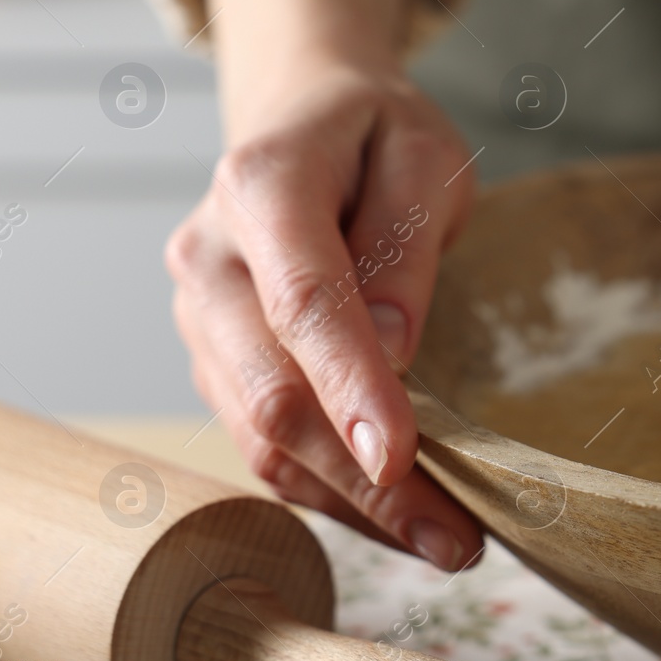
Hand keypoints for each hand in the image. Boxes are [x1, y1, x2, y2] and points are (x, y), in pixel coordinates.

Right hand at [175, 0, 481, 568]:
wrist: (304, 119)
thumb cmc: (378, 136)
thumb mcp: (426, 157)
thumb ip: (407, 241)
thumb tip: (395, 349)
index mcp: (261, 188)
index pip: (305, 303)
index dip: (352, 388)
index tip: (402, 458)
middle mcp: (209, 260)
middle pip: (273, 393)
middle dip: (366, 480)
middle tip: (460, 537)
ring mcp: (200, 318)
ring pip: (262, 438)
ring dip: (353, 504)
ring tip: (448, 541)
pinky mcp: (214, 362)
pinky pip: (262, 443)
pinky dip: (330, 490)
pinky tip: (398, 516)